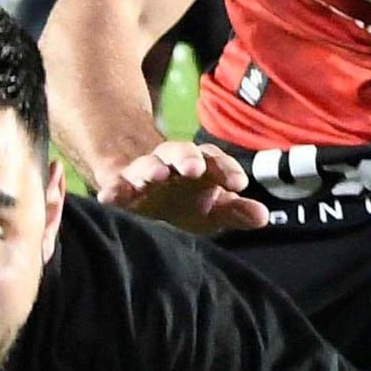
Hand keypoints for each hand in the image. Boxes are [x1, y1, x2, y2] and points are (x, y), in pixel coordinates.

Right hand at [100, 138, 265, 235]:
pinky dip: (112, 191)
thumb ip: (237, 210)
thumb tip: (262, 216)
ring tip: (156, 175)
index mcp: (201, 166)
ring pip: (148, 166)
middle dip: (187, 158)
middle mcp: (172, 165)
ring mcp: (145, 174)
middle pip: (180, 153)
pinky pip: (116, 187)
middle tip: (193, 168)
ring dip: (152, 169)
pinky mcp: (120, 188)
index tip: (238, 183)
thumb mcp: (214, 207)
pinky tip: (108, 197)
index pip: (215, 161)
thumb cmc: (188, 201)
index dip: (226, 170)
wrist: (146, 195)